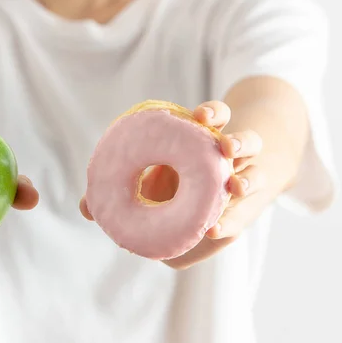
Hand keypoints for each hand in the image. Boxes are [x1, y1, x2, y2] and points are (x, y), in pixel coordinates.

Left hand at [79, 101, 264, 269]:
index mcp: (206, 141)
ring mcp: (242, 186)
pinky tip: (216, 229)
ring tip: (236, 186)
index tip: (200, 116)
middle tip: (224, 146)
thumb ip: (123, 194)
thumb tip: (86, 208)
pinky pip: (244, 216)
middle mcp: (230, 161)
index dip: (212, 114)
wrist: (214, 208)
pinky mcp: (243, 215)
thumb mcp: (154, 185)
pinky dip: (232, 220)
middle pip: (245, 141)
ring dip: (247, 180)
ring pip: (255, 176)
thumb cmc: (178, 190)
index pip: (217, 118)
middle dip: (237, 142)